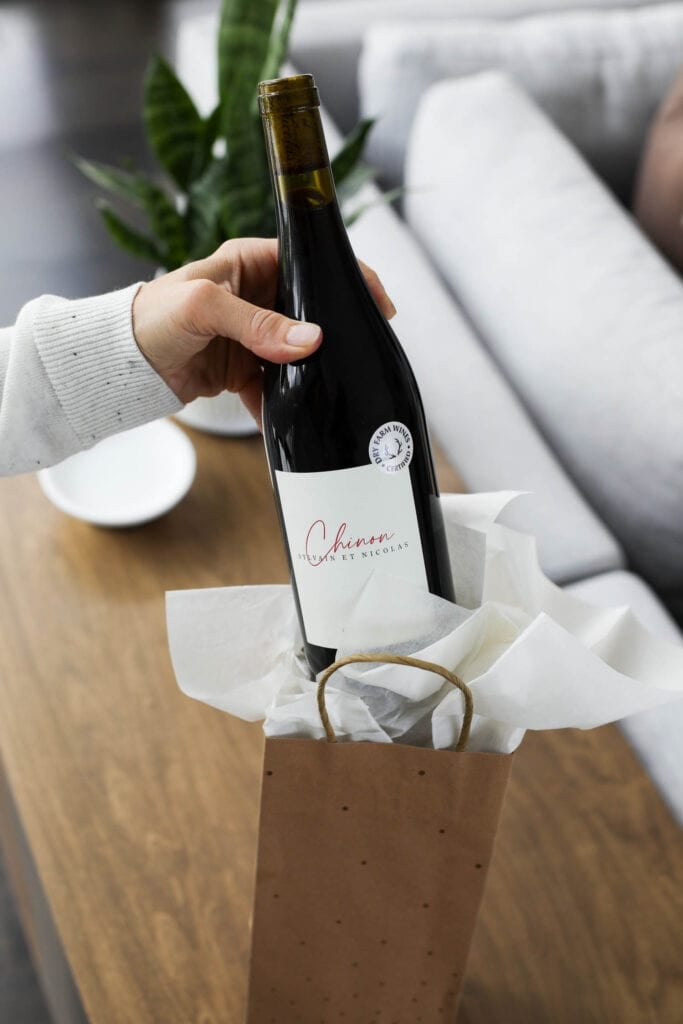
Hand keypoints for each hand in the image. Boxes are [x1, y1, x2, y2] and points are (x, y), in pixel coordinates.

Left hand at [132, 238, 395, 424]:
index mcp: (250, 262)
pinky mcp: (245, 369)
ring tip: (339, 389)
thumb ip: (258, 323)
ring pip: (300, 352)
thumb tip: (310, 340)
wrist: (120, 366)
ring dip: (315, 372)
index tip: (378, 305)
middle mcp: (257, 296)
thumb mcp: (204, 307)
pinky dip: (286, 405)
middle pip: (313, 311)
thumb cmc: (151, 317)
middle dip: (337, 332)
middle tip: (364, 352)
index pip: (311, 262)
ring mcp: (254, 335)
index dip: (347, 278)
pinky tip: (298, 421)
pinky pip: (277, 387)